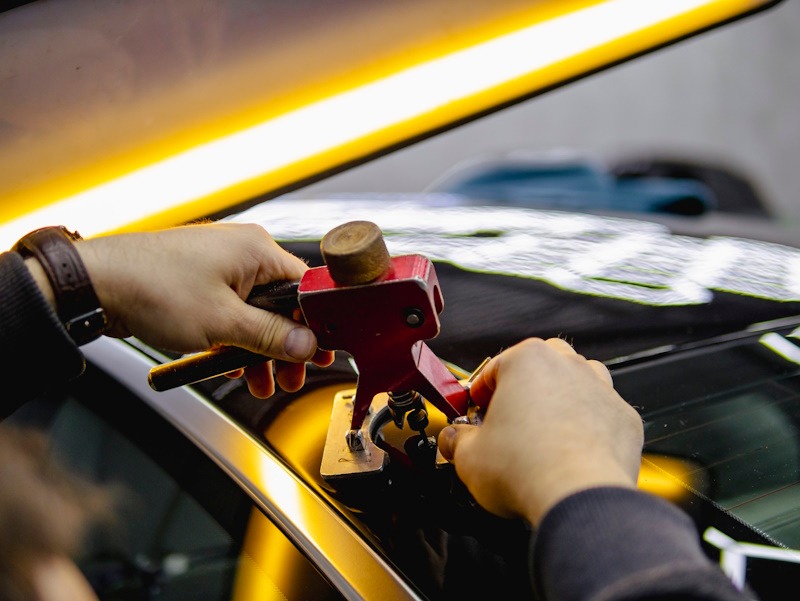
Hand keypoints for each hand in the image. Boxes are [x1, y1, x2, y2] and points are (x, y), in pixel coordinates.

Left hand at [74, 222, 333, 396]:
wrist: (96, 284)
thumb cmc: (153, 288)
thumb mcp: (222, 323)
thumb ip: (271, 336)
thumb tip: (307, 345)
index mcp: (257, 251)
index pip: (305, 288)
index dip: (316, 324)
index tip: (321, 353)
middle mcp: (243, 253)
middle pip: (282, 304)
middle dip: (287, 345)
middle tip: (291, 377)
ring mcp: (221, 266)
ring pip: (256, 312)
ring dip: (260, 349)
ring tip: (261, 382)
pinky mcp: (202, 281)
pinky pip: (232, 312)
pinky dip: (236, 339)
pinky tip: (234, 365)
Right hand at [437, 338, 642, 525]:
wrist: (578, 498)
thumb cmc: (527, 469)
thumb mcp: (469, 456)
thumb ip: (456, 440)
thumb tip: (453, 440)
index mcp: (526, 360)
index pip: (492, 369)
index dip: (478, 395)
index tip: (475, 415)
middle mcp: (567, 365)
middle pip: (539, 364)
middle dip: (522, 387)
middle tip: (507, 420)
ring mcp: (600, 389)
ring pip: (576, 380)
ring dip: (558, 398)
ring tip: (541, 431)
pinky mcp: (624, 419)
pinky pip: (601, 413)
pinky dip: (587, 426)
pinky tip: (571, 450)